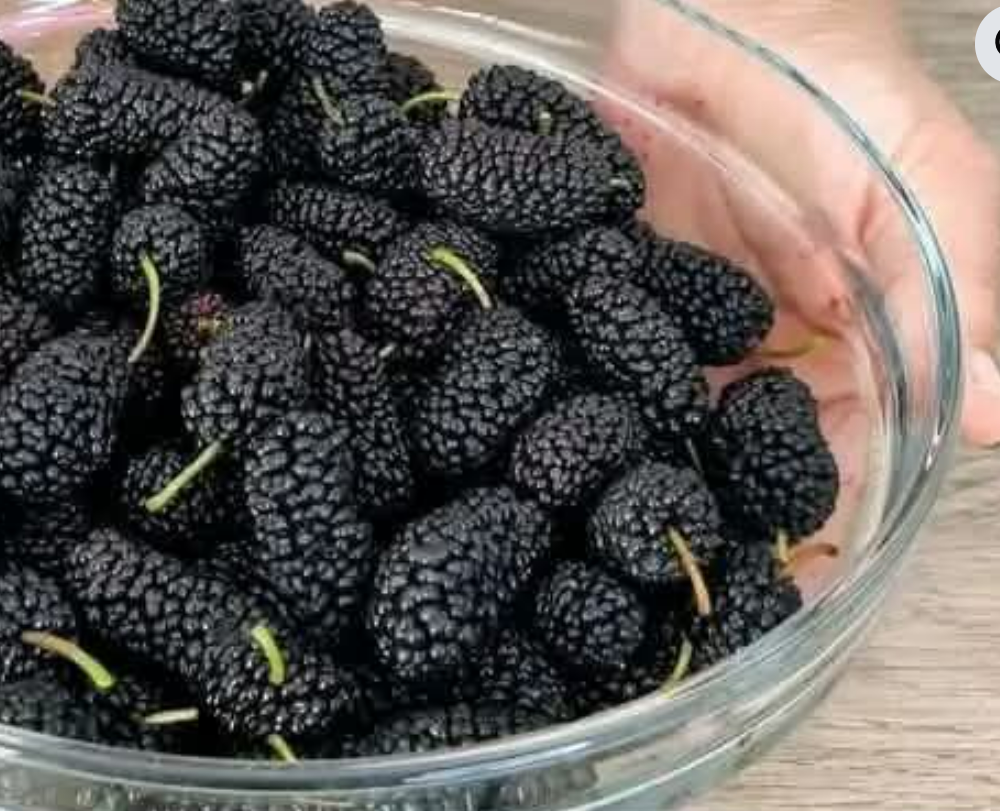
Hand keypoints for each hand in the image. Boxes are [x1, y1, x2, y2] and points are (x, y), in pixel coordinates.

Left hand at [601, 0, 999, 566]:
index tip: (776, 564)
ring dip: (637, 454)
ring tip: (600, 510)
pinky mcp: (615, 280)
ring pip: (661, 406)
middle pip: (736, 442)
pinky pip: (596, 347)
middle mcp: (765, 340)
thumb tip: (992, 417)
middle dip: (707, 494)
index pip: (839, 445)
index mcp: (855, 337)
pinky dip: (578, 383)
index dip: (812, 502)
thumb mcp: (924, 193)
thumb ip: (953, 296)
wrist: (737, 11)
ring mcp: (684, 313)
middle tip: (666, 553)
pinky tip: (550, 426)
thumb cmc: (852, 97)